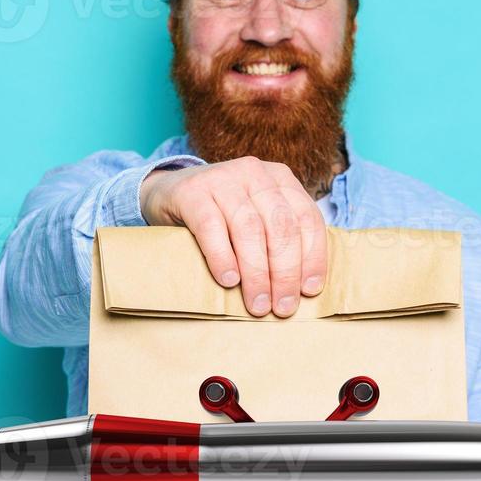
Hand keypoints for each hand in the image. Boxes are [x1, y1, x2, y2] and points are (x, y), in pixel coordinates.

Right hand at [139, 157, 327, 317]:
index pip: (307, 219)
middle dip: (285, 272)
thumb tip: (301, 290)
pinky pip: (211, 227)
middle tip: (283, 307)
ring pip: (249, 229)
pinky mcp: (192, 192)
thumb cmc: (221, 215)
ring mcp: (222, 178)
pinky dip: (222, 257)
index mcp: (279, 178)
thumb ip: (279, 239)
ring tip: (257, 303)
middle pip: (281, 226)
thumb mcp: (256, 217)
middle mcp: (254, 173)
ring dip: (256, 273)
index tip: (309, 291)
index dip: (312, 258)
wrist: (168, 192)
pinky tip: (228, 280)